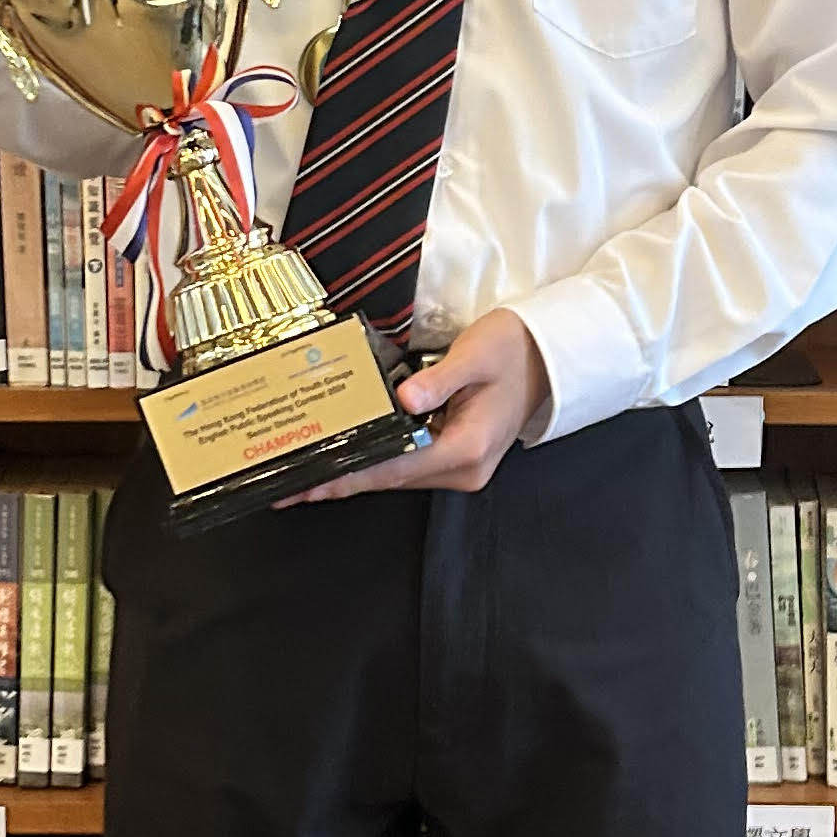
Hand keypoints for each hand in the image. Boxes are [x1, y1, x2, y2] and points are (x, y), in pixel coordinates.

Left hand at [293, 307, 552, 500]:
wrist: (547, 355)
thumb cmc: (513, 349)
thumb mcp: (475, 355)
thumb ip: (437, 380)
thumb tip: (403, 399)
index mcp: (467, 448)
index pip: (395, 468)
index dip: (348, 477)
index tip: (309, 484)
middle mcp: (464, 469)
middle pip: (390, 480)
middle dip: (339, 482)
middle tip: (289, 486)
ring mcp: (462, 468)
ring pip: (397, 477)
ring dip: (354, 475)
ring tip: (306, 475)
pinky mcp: (457, 459)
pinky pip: (408, 466)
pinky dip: (375, 463)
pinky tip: (346, 459)